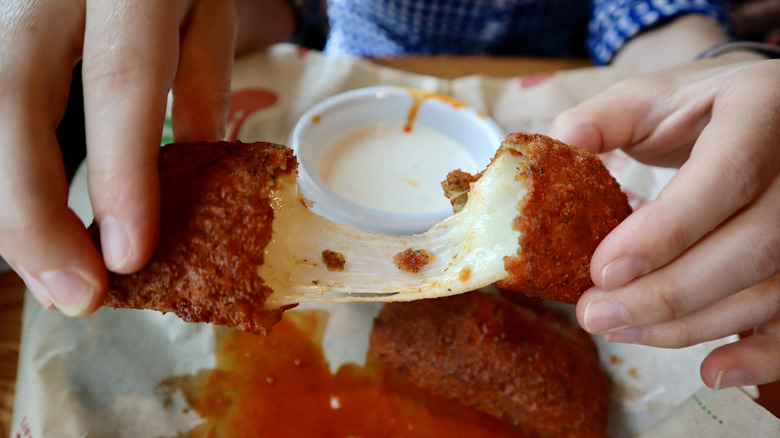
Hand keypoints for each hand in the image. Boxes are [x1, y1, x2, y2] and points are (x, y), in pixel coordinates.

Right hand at [0, 0, 236, 315]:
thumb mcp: (202, 4)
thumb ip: (198, 79)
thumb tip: (194, 167)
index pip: (117, 84)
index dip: (120, 179)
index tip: (125, 260)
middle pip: (9, 100)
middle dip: (29, 214)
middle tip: (72, 295)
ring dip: (4, 203)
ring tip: (47, 269)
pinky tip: (26, 212)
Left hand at [549, 58, 779, 388]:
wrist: (760, 116)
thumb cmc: (698, 109)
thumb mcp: (649, 98)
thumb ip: (600, 120)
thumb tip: (559, 149)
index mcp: (759, 111)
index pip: (726, 176)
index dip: (666, 231)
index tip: (603, 271)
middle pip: (751, 246)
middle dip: (666, 293)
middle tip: (596, 315)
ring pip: (768, 288)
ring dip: (690, 324)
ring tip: (620, 331)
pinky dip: (759, 355)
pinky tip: (713, 372)